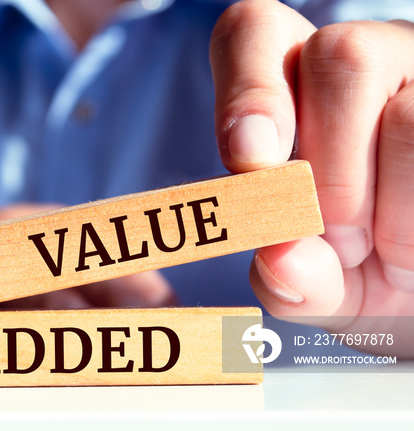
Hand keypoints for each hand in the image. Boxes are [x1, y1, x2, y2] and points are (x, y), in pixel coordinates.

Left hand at [210, 0, 413, 354]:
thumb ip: (289, 276)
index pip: (255, 32)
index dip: (249, 88)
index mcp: (293, 81)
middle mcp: (365, 58)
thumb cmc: (359, 266)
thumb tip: (281, 258)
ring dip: (389, 203)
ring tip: (384, 249)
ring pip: (410, 111)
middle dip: (330, 170)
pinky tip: (410, 245)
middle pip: (340, 57)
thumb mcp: (316, 282)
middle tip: (339, 237)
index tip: (248, 158)